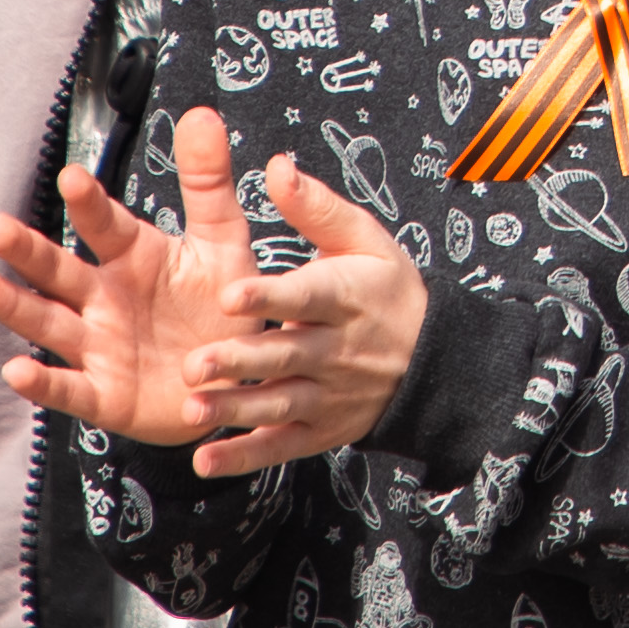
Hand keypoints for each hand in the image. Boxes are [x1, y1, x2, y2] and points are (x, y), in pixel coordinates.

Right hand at [0, 103, 282, 452]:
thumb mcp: (224, 242)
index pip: (104, 224)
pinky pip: (69, 389)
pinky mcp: (105, 396)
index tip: (71, 177)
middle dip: (28, 251)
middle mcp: (105, 297)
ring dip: (11, 306)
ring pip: (47, 322)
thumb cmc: (223, 304)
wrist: (235, 378)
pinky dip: (42, 383)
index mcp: (132, 256)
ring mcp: (100, 346)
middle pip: (59, 271)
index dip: (89, 202)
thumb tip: (199, 112)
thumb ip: (208, 183)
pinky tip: (14, 370)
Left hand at [174, 156, 429, 473]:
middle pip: (286, 356)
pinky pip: (282, 446)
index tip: (229, 293)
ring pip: (280, 403)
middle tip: (194, 364)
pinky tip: (207, 461)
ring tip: (193, 410)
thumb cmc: (389, 290)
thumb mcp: (365, 238)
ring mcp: (330, 395)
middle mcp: (338, 349)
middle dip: (240, 361)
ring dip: (236, 410)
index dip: (269, 296)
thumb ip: (315, 206)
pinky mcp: (321, 430)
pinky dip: (245, 456)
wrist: (435, 360)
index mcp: (346, 296)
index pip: (306, 295)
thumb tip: (276, 166)